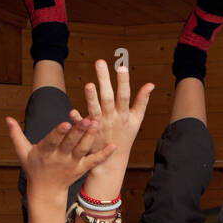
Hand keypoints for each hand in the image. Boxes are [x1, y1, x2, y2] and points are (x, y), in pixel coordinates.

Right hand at [5, 116, 114, 200]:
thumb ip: (16, 135)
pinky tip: (113, 146)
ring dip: (90, 138)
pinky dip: (103, 155)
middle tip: (86, 119)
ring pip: (82, 150)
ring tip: (96, 123)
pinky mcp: (81, 169)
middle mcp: (60, 158)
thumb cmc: (34, 168)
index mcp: (45, 153)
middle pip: (70, 143)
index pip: (52, 141)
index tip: (65, 123)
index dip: (59, 133)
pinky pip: (94, 162)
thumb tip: (7, 118)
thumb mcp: (22, 153)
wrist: (46, 191)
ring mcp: (72, 164)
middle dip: (78, 132)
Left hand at [79, 61, 152, 200]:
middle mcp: (111, 118)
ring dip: (92, 98)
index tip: (122, 67)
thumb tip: (151, 84)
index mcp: (124, 114)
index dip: (123, 82)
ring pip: (95, 110)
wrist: (113, 160)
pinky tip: (71, 111)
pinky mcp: (89, 134)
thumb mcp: (136, 119)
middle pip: (108, 97)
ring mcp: (100, 126)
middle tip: (100, 62)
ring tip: (89, 84)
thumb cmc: (125, 136)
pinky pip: (82, 126)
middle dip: (104, 80)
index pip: (124, 95)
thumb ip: (142, 101)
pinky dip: (78, 119)